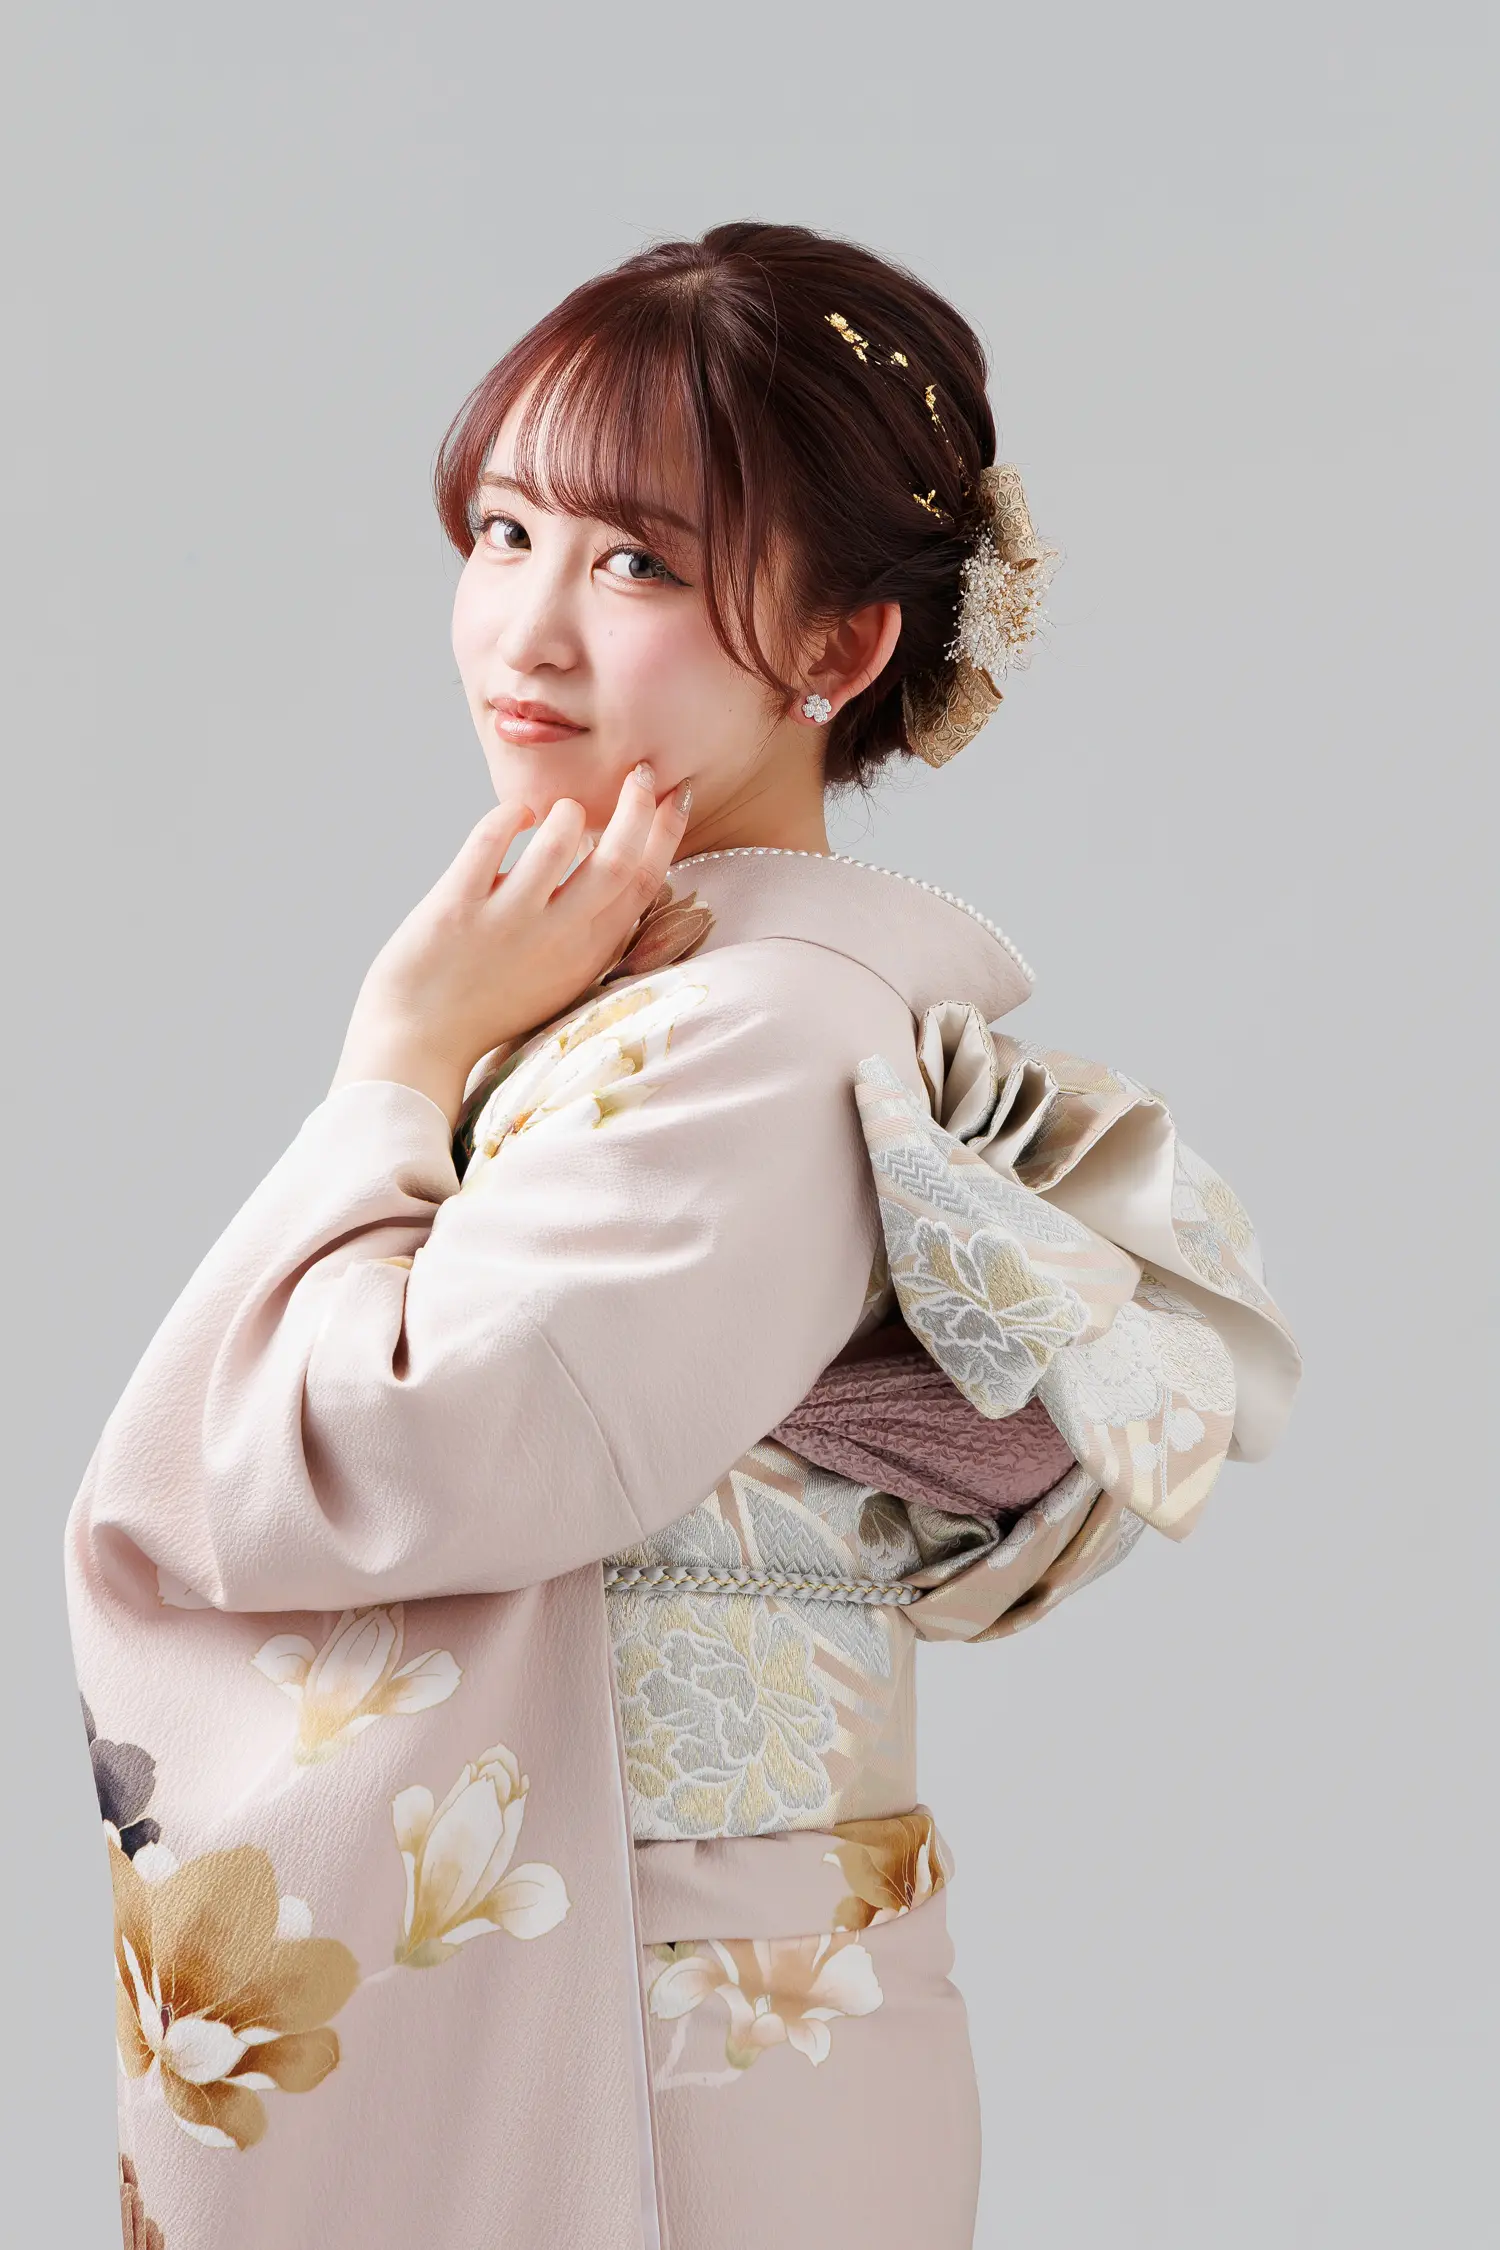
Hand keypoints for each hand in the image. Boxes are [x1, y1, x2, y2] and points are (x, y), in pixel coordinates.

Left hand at [329, 763, 693, 1125]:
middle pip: (618, 860)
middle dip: (638, 807)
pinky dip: (512, 814)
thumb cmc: (489, 1007)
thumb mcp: (559, 976)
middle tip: (639, 772)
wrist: (419, 1045)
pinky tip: (518, 817)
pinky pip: (491, 838)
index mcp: (586, 955)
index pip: (643, 886)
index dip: (666, 834)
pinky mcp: (456, 907)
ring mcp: (507, 921)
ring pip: (561, 840)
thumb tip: (605, 860)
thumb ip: (587, 929)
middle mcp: (556, 938)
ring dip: (568, 812)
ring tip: (560, 811)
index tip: (673, 795)